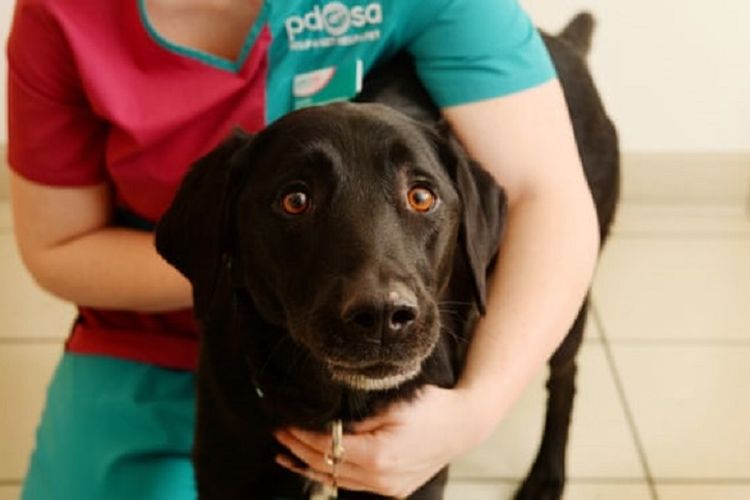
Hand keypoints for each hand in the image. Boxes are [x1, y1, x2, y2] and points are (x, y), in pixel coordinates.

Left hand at [274, 385, 483, 497]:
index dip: (301, 435)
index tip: (285, 422)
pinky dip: (331, 474)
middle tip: (278, 433)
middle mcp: (380, 479)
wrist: (463, 425)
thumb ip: (356, 416)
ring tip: (285, 454)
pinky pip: (353, 484)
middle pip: (326, 466)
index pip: (326, 446)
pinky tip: (316, 466)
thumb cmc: (430, 406)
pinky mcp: (392, 490)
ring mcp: (387, 488)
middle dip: (298, 449)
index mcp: (377, 455)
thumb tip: (325, 420)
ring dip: (309, 466)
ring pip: (336, 480)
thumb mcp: (391, 403)